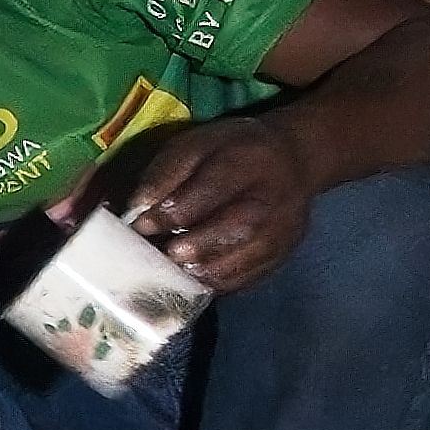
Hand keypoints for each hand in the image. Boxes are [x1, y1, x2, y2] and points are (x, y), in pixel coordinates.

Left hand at [110, 116, 327, 293]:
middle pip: (239, 226)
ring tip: (177, 273)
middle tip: (165, 254)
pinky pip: (253, 275)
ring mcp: (285, 227)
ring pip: (248, 256)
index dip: (173, 211)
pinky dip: (222, 283)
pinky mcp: (285, 252)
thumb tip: (137, 212)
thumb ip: (165, 174)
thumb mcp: (195, 146)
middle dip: (196, 245)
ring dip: (208, 270)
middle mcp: (274, 194)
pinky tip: (198, 281)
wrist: (292, 160)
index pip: (211, 187)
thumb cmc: (231, 152)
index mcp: (248, 158)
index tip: (142, 226)